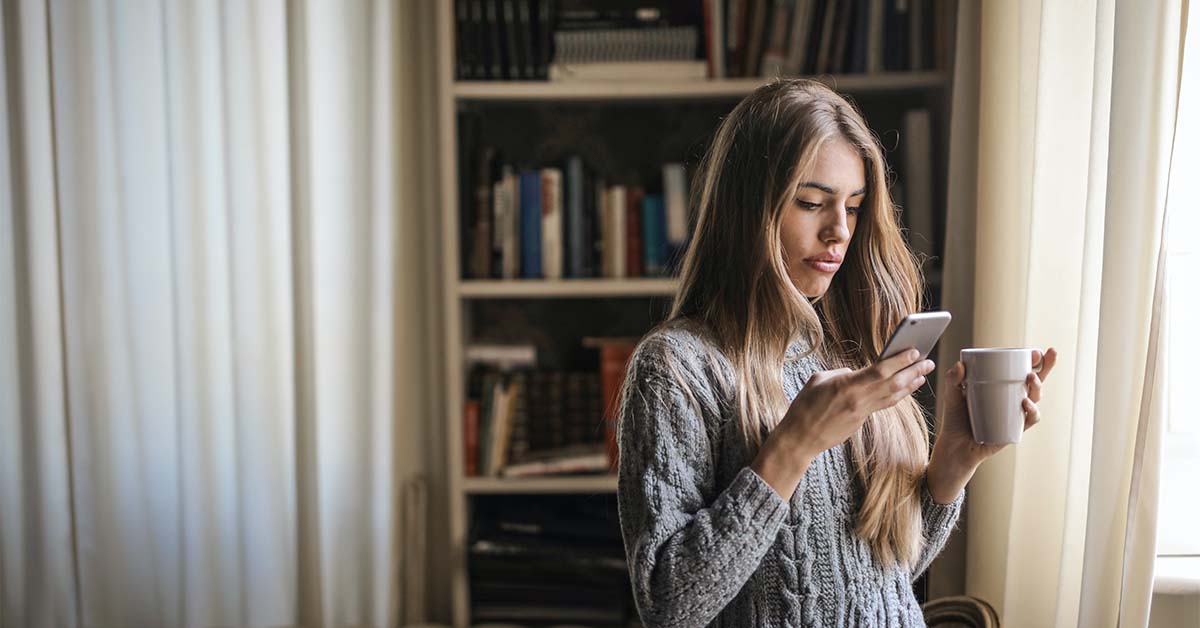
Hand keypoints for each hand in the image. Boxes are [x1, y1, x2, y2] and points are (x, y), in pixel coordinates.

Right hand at [752, 348, 934, 497]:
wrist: (800, 438)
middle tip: (929, 361)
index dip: (901, 360)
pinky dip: (896, 396)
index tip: (915, 351)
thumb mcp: (818, 380)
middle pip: (894, 384)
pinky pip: (883, 405)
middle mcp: (859, 399)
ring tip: (922, 375)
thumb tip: (855, 372)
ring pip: (893, 397)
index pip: (881, 370)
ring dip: (910, 385)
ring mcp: (861, 412)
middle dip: (914, 371)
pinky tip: (904, 389)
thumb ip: (840, 373)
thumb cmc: (804, 406)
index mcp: (847, 385)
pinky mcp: (861, 422)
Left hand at [931, 348, 1058, 472]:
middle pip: (1035, 381)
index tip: (1035, 351)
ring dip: (1037, 386)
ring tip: (1030, 377)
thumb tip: (960, 365)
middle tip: (1048, 354)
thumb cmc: (956, 420)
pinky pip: (1030, 420)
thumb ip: (952, 380)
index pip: (1019, 370)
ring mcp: (1015, 414)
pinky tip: (1025, 403)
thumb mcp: (952, 396)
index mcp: (1000, 388)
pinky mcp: (1015, 429)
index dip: (1032, 360)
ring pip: (1035, 398)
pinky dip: (1032, 411)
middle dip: (1046, 367)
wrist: (955, 447)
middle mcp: (1012, 400)